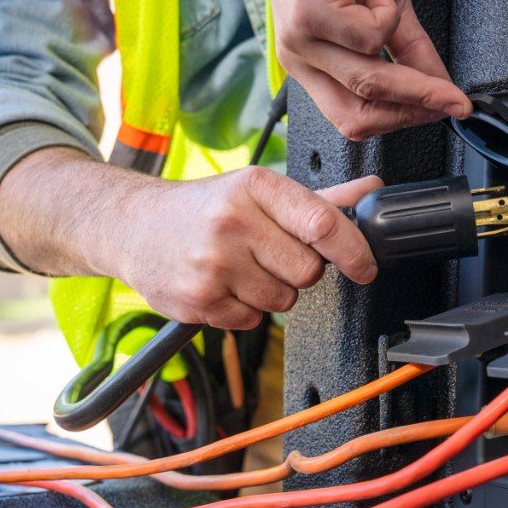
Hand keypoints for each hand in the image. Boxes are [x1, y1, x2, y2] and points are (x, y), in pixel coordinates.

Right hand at [119, 168, 383, 329]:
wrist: (133, 226)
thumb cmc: (206, 207)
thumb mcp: (260, 191)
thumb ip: (321, 198)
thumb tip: (373, 192)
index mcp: (254, 186)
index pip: (322, 223)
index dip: (353, 250)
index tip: (365, 267)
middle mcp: (232, 222)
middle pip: (308, 271)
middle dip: (299, 270)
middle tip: (271, 254)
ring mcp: (212, 264)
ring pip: (283, 300)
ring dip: (272, 291)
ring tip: (242, 267)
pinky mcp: (197, 300)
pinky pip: (252, 321)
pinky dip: (245, 309)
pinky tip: (223, 285)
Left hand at [259, 0, 471, 140]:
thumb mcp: (384, 5)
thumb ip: (411, 51)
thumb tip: (441, 87)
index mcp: (314, 63)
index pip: (357, 118)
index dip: (404, 120)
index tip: (444, 108)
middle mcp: (301, 58)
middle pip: (358, 117)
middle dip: (412, 108)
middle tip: (447, 96)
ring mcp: (300, 40)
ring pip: (367, 81)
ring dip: (407, 66)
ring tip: (404, 20)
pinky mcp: (308, 13)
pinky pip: (368, 37)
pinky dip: (387, 13)